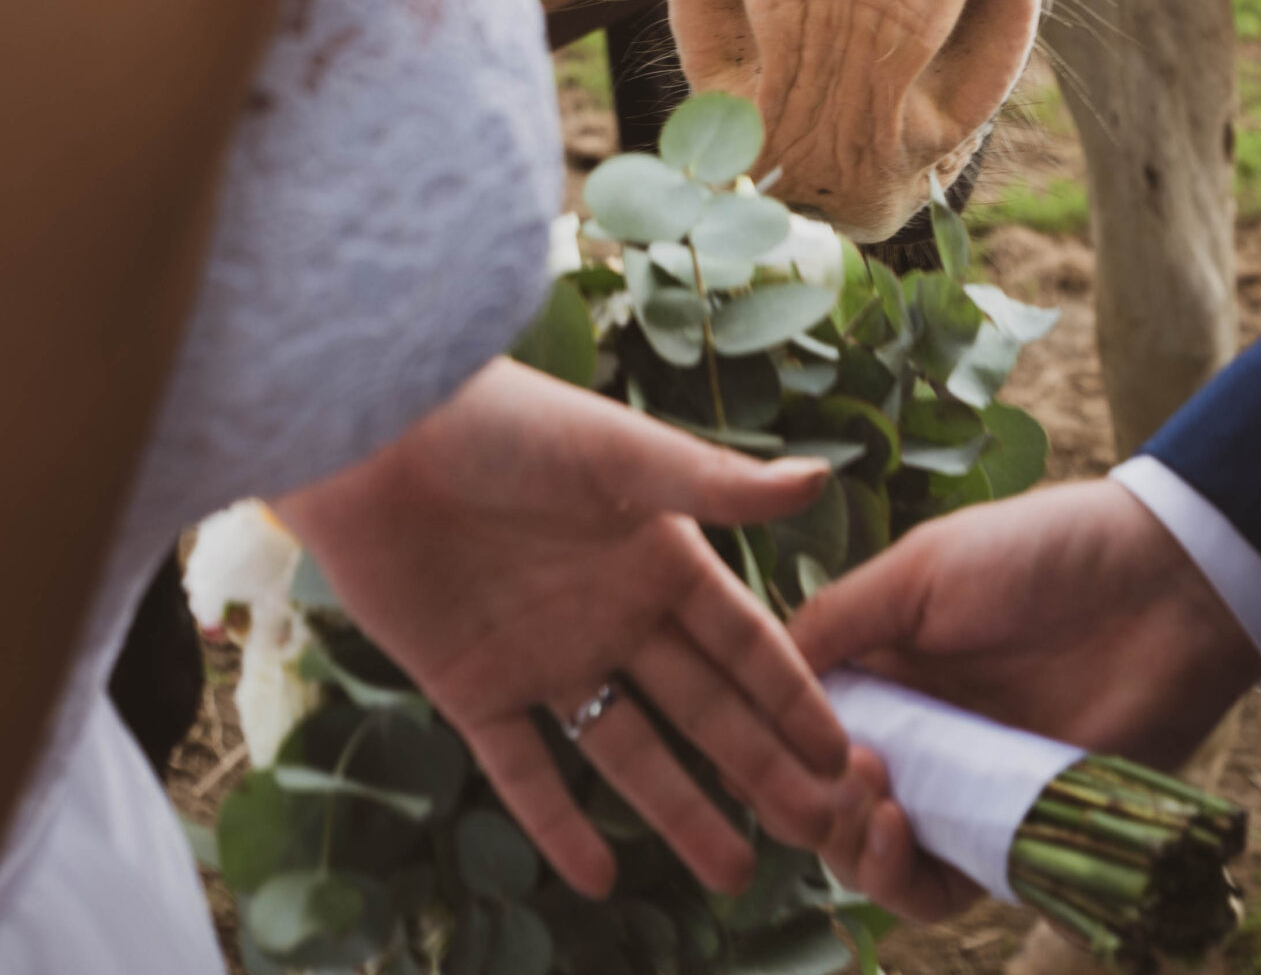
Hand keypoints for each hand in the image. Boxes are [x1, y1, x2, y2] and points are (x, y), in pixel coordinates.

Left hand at [277, 360, 855, 899]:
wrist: (376, 438)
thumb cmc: (505, 422)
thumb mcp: (618, 452)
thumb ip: (713, 483)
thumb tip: (819, 478)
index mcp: (656, 554)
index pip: (743, 641)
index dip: (792, 696)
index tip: (843, 752)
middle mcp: (612, 612)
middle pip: (701, 707)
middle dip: (759, 767)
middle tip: (820, 831)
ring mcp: (545, 656)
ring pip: (628, 751)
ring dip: (678, 809)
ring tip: (732, 874)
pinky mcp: (472, 690)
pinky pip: (525, 771)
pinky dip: (557, 826)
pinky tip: (599, 877)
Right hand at [789, 480, 1260, 919]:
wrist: (1162, 589)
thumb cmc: (1039, 555)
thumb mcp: (922, 569)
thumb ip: (840, 619)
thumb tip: (754, 665)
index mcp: (882, 662)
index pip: (799, 722)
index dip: (774, 738)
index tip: (771, 734)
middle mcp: (913, 731)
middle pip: (825, 797)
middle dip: (811, 798)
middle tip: (841, 776)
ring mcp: (960, 787)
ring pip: (874, 852)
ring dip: (852, 843)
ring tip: (874, 806)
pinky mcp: (1013, 833)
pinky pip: (945, 885)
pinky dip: (908, 880)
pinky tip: (901, 838)